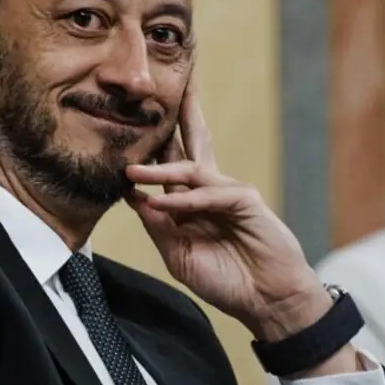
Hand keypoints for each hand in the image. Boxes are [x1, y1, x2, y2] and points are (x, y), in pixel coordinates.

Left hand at [124, 81, 330, 343]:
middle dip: (178, 114)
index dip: (147, 149)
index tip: (119, 132)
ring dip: (160, 170)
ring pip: (190, 168)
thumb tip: (134, 198)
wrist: (265, 301)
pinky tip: (167, 204)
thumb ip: (159, 227)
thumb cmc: (226, 280)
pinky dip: (187, 200)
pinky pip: (209, 193)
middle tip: (162, 83)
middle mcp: (207, 189)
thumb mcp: (179, 256)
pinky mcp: (245, 199)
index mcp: (190, 202)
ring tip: (132, 171)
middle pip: (190, 143)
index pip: (168, 165)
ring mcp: (227, 191)